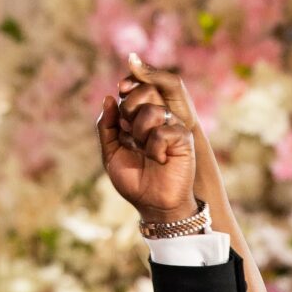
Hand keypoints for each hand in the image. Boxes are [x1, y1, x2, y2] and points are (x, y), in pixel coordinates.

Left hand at [98, 59, 198, 219]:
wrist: (152, 204)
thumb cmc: (134, 181)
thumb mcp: (111, 153)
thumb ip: (107, 126)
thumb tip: (109, 98)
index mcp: (139, 117)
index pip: (134, 89)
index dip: (127, 87)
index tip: (120, 90)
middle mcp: (157, 118)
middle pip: (145, 90)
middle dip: (130, 108)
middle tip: (129, 132)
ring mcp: (171, 126)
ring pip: (152, 110)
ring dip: (140, 133)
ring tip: (144, 151)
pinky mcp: (184, 138)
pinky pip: (164, 130)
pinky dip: (155, 147)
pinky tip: (159, 160)